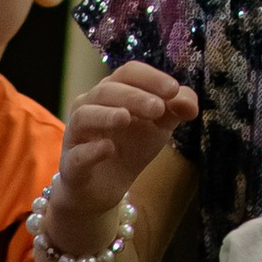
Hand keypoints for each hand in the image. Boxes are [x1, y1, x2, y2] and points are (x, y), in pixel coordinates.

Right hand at [42, 64, 194, 252]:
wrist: (105, 189)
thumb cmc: (130, 149)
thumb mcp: (159, 126)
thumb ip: (177, 110)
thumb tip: (190, 104)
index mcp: (113, 92)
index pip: (128, 73)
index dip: (150, 77)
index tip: (173, 90)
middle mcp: (89, 107)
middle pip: (107, 90)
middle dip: (134, 97)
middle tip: (158, 108)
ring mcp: (77, 135)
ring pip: (84, 116)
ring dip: (106, 115)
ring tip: (126, 119)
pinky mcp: (71, 165)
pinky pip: (77, 154)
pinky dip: (92, 150)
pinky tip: (108, 149)